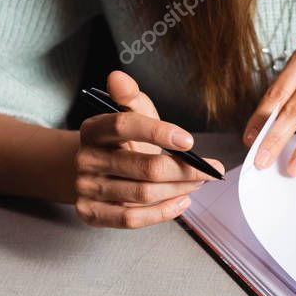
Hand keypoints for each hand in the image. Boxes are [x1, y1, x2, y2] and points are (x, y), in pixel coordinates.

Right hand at [74, 71, 223, 228]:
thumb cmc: (123, 143)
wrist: (97, 172)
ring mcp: (86, 188)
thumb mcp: (130, 116)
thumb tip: (118, 77)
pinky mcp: (90, 213)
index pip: (124, 126)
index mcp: (94, 129)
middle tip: (210, 171)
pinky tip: (182, 201)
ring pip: (143, 194)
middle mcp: (86, 158)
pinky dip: (163, 212)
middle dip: (184, 170)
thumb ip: (131, 99)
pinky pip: (131, 218)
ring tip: (199, 183)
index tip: (190, 142)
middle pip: (144, 168)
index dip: (158, 133)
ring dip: (179, 189)